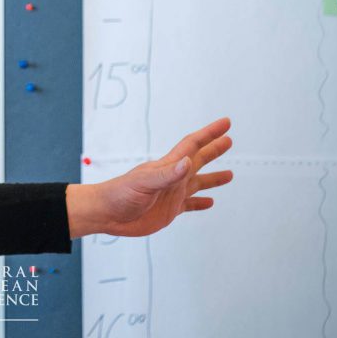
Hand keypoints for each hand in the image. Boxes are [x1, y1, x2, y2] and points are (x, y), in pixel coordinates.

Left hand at [67, 117, 232, 237]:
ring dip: (213, 178)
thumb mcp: (144, 183)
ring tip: (230, 174)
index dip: (209, 133)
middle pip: (198, 160)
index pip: (192, 145)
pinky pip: (190, 205)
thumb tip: (187, 162)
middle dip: (214, 150)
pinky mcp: (169, 210)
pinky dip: (200, 203)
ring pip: (197, 182)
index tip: (226, 123)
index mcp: (167, 166)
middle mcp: (172, 177)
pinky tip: (210, 202)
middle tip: (229, 140)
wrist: (106, 213)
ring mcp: (171, 193)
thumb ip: (167, 174)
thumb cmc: (120, 194)